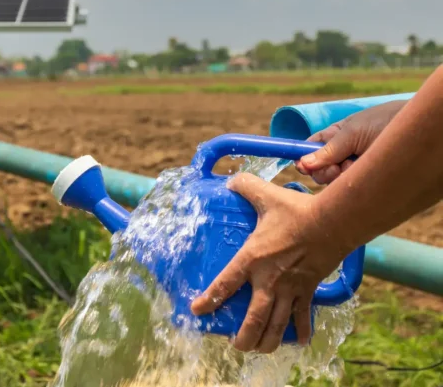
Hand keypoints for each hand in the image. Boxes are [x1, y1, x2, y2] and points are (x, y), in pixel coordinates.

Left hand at [189, 173, 348, 353]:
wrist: (332, 223)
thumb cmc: (296, 211)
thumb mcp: (266, 195)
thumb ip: (245, 186)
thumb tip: (230, 181)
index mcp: (252, 258)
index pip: (225, 284)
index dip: (209, 300)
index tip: (197, 311)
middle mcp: (269, 280)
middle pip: (254, 319)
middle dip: (243, 337)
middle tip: (236, 345)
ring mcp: (290, 288)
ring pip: (277, 324)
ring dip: (268, 340)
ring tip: (259, 349)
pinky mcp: (308, 290)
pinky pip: (303, 315)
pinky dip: (302, 330)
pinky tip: (299, 342)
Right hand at [295, 100, 405, 183]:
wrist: (418, 128)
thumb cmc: (385, 122)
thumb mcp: (352, 132)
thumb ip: (327, 150)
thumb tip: (301, 164)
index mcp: (335, 137)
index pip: (310, 149)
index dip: (304, 158)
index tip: (302, 166)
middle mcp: (342, 154)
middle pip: (318, 170)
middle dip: (323, 171)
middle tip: (337, 167)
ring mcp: (354, 169)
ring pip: (332, 182)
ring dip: (339, 177)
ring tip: (356, 166)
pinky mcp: (366, 181)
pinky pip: (349, 189)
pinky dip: (352, 183)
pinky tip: (363, 175)